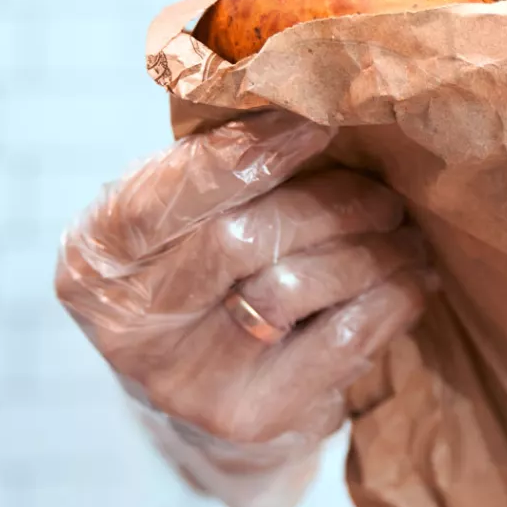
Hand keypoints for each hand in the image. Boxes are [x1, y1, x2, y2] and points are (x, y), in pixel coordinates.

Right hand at [55, 111, 432, 506]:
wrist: (210, 393)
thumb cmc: (207, 275)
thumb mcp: (185, 216)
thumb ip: (220, 163)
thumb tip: (314, 90)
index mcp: (97, 257)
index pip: (172, 192)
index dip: (253, 150)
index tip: (321, 118)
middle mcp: (130, 325)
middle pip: (242, 238)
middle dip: (331, 203)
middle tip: (384, 192)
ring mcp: (189, 381)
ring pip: (299, 286)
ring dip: (372, 247)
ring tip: (401, 230)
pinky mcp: (253, 416)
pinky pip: (347, 337)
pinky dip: (393, 294)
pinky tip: (409, 276)